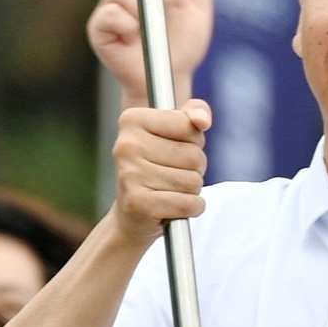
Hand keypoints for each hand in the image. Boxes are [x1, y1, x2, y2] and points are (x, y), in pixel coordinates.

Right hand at [89, 0, 219, 93]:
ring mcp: (110, 8)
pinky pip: (110, 14)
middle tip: (171, 10)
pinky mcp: (99, 28)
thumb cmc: (182, 47)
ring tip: (152, 29)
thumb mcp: (197, 12)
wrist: (170, 79)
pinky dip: (127, 24)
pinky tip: (134, 37)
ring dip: (144, 9)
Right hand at [109, 100, 212, 229]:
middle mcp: (125, 145)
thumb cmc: (158, 166)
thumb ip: (195, 111)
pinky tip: (172, 208)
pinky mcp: (138, 204)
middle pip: (194, 155)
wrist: (131, 215)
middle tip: (172, 175)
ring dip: (191, 190)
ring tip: (169, 191)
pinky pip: (190, 204)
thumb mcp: (177, 131)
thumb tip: (202, 120)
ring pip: (193, 181)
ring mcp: (129, 174)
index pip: (189, 125)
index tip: (173, 149)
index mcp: (131, 119)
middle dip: (194, 168)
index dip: (193, 140)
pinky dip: (191, 208)